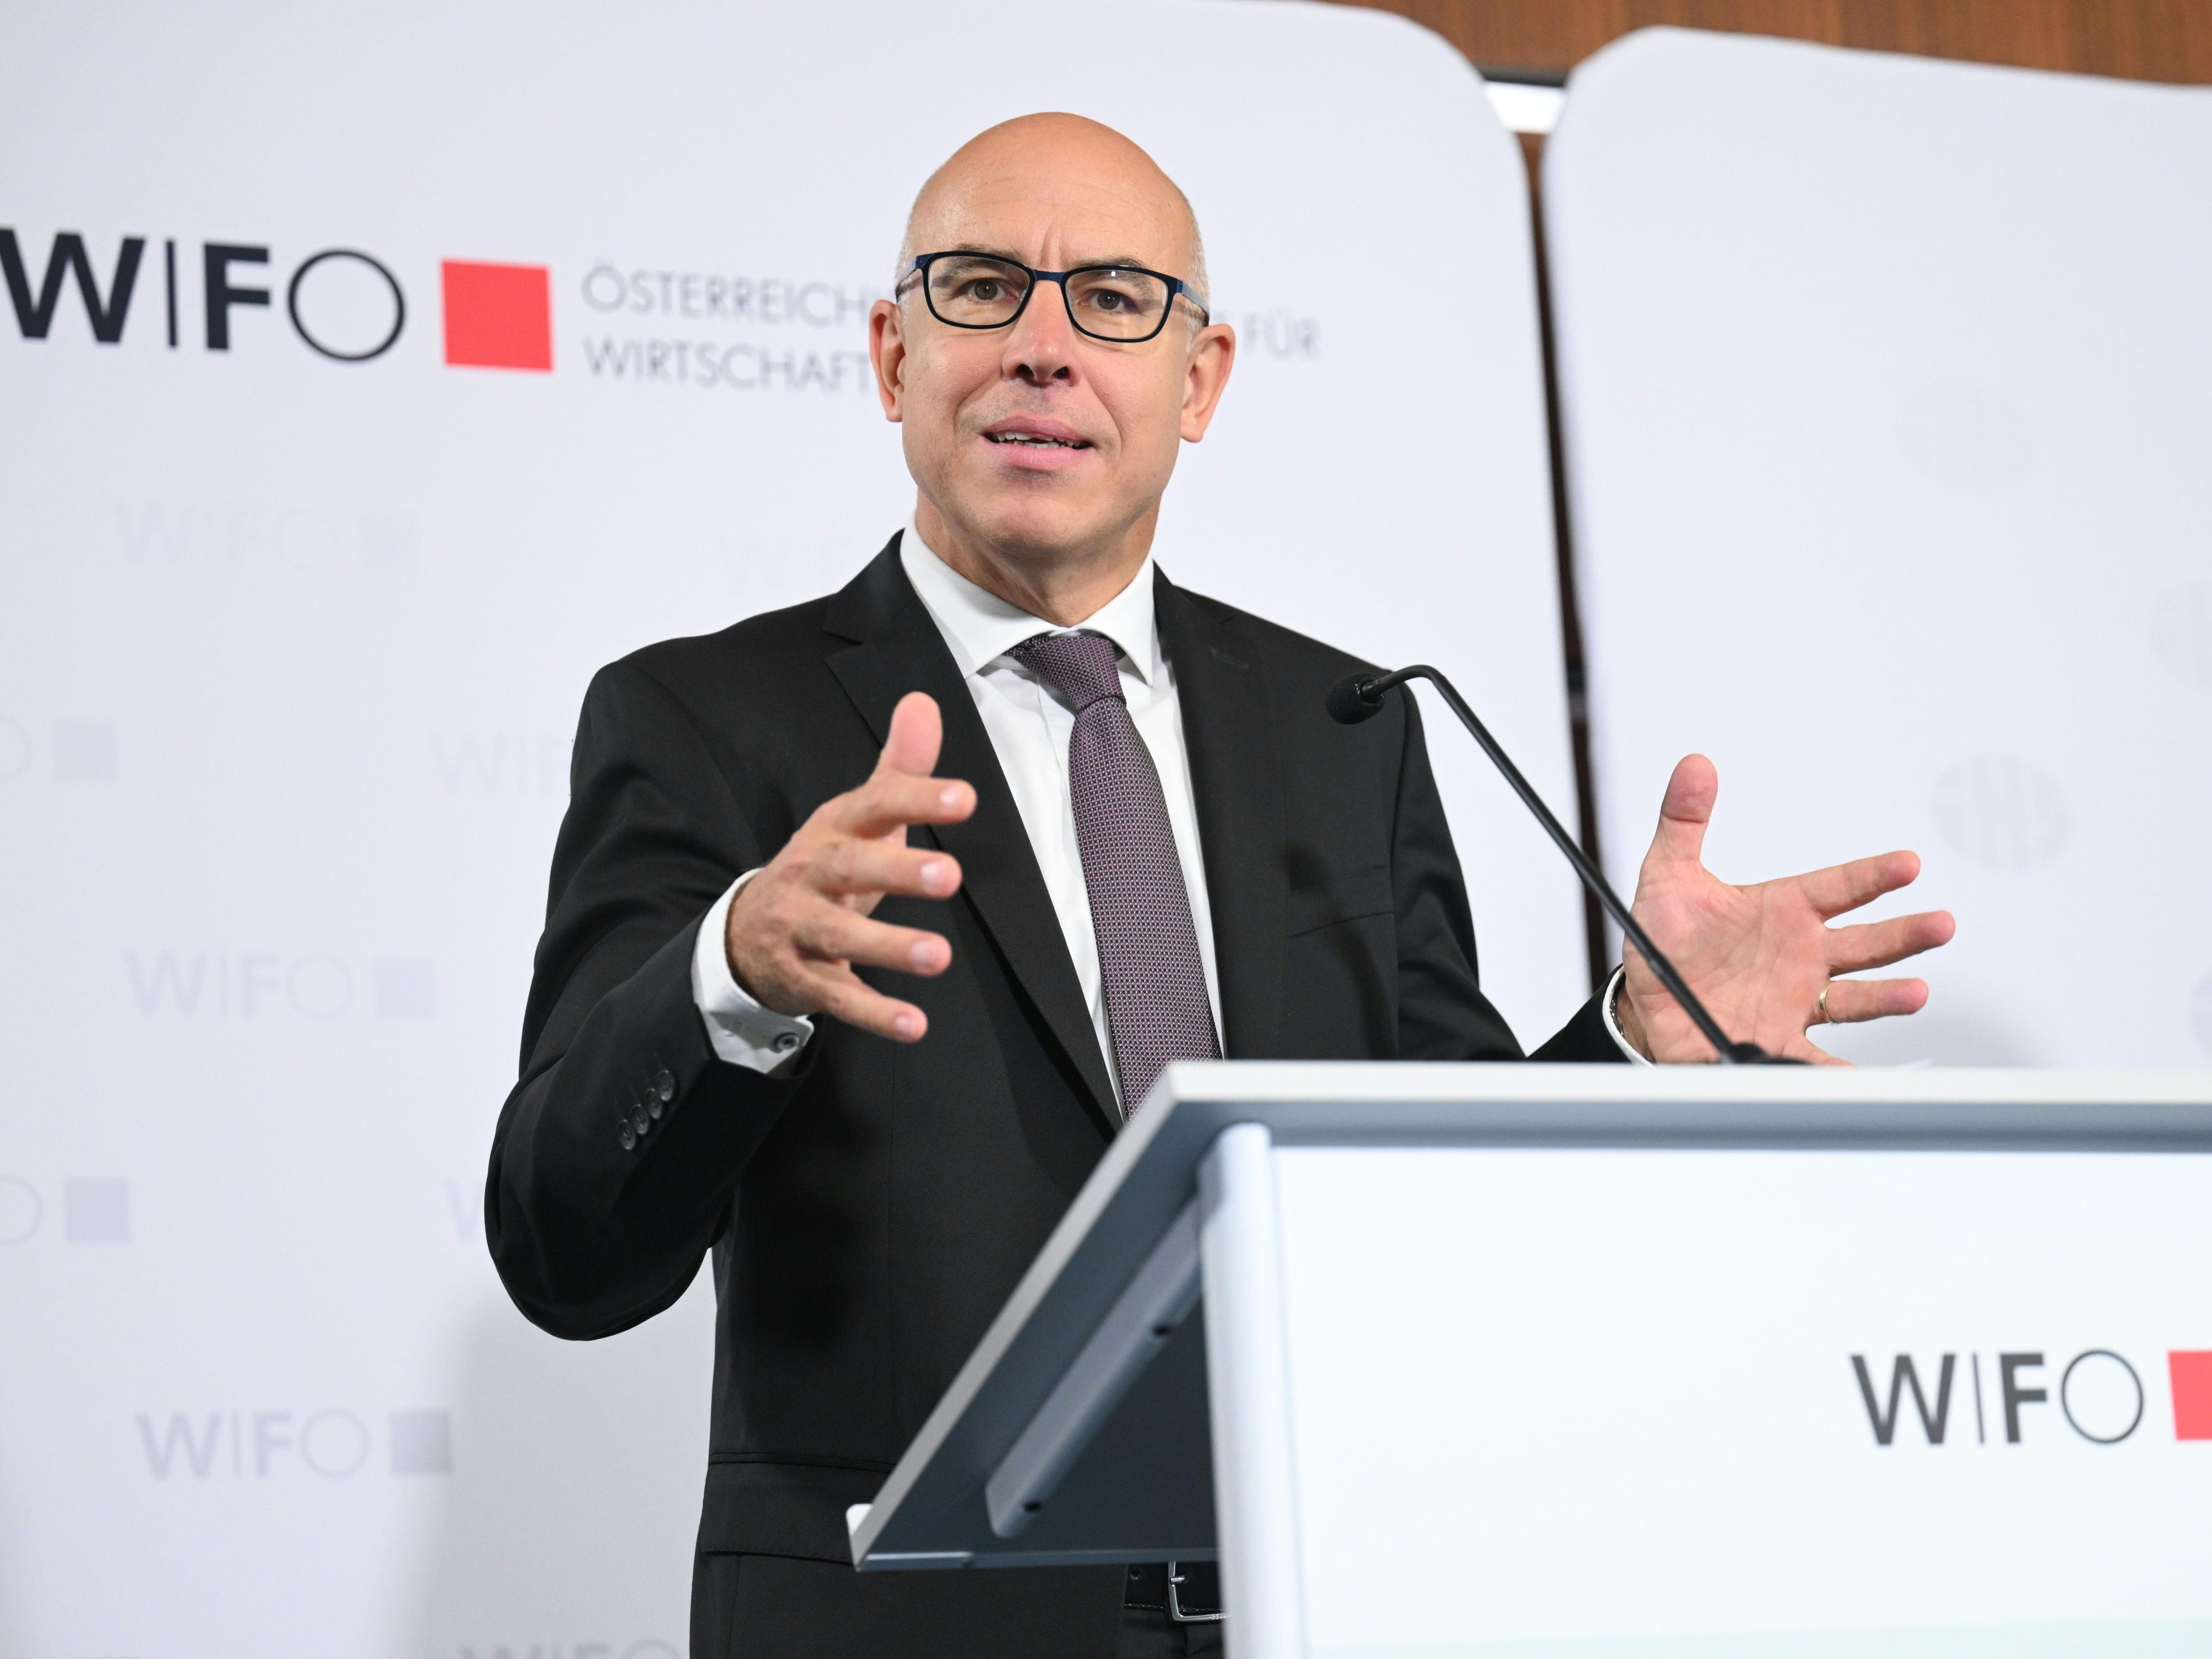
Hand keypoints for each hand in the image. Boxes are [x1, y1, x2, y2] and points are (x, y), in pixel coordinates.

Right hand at [725, 692, 975, 1042]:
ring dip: (888, 947)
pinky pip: (838, 997)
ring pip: (840, 936)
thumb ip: (897, 769)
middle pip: (849, 867)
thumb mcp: (856, 818)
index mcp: (833, 830)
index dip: (916, 799)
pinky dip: (875, 1013)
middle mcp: (812, 874)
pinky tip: (915, 1025)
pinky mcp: (802, 978)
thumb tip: (923, 701)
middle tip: (951, 878)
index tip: (965, 798)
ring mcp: (801, 928)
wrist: (746, 934)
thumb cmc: (824, 869)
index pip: (873, 805)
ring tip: (937, 956)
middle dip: (897, 871)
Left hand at [1616, 755, 1955, 1064]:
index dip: (1873, 875)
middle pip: (1864, 941)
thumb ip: (1684, 822)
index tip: (1907, 864)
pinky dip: (1833, 1068)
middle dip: (1903, 933)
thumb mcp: (1667, 876)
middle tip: (1939, 923)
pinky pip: (1812, 1055)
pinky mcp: (1779, 1037)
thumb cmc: (1666, 939)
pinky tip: (1852, 1073)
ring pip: (1854, 996)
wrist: (1648, 1001)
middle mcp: (1800, 954)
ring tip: (1916, 992)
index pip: (1838, 886)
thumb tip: (1693, 767)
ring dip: (1888, 995)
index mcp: (1783, 909)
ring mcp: (1796, 998)